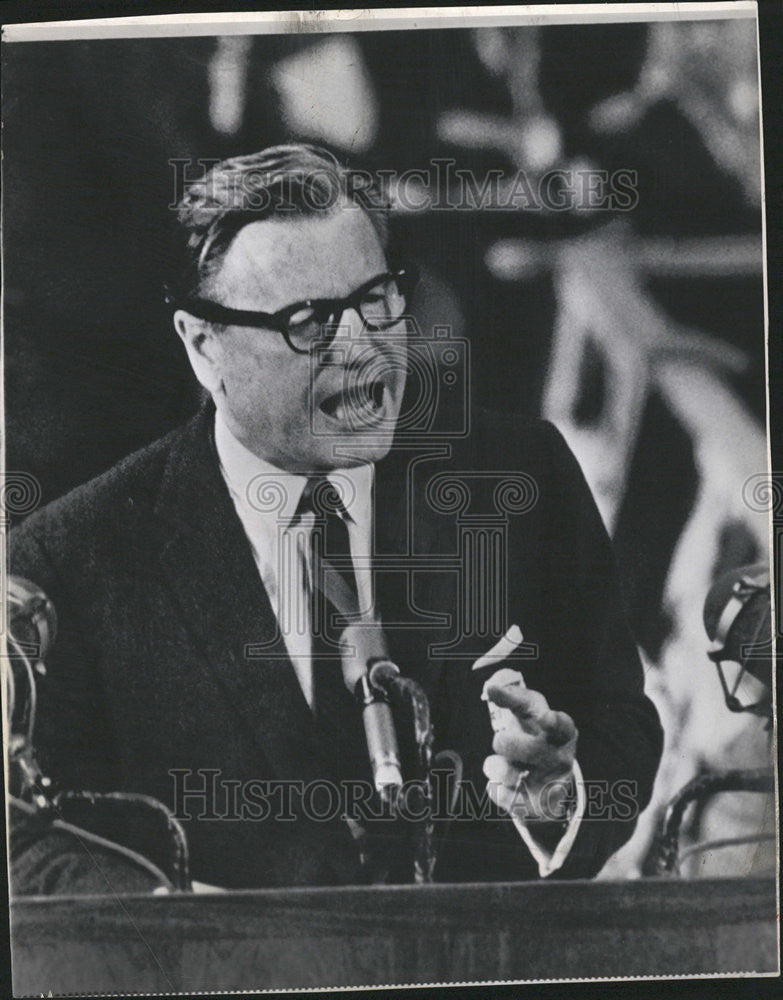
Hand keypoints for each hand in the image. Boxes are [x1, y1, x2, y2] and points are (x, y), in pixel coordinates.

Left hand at [482, 676, 577, 824]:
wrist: (547, 785)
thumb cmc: (534, 737)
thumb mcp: (530, 716)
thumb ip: (515, 698)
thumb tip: (492, 686)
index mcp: (564, 732)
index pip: (560, 724)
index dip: (553, 721)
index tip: (544, 717)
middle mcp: (562, 758)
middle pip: (533, 750)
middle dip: (507, 743)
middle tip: (498, 739)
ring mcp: (551, 784)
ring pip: (512, 774)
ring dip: (496, 766)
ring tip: (500, 764)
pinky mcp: (536, 807)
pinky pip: (502, 795)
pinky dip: (495, 787)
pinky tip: (507, 784)